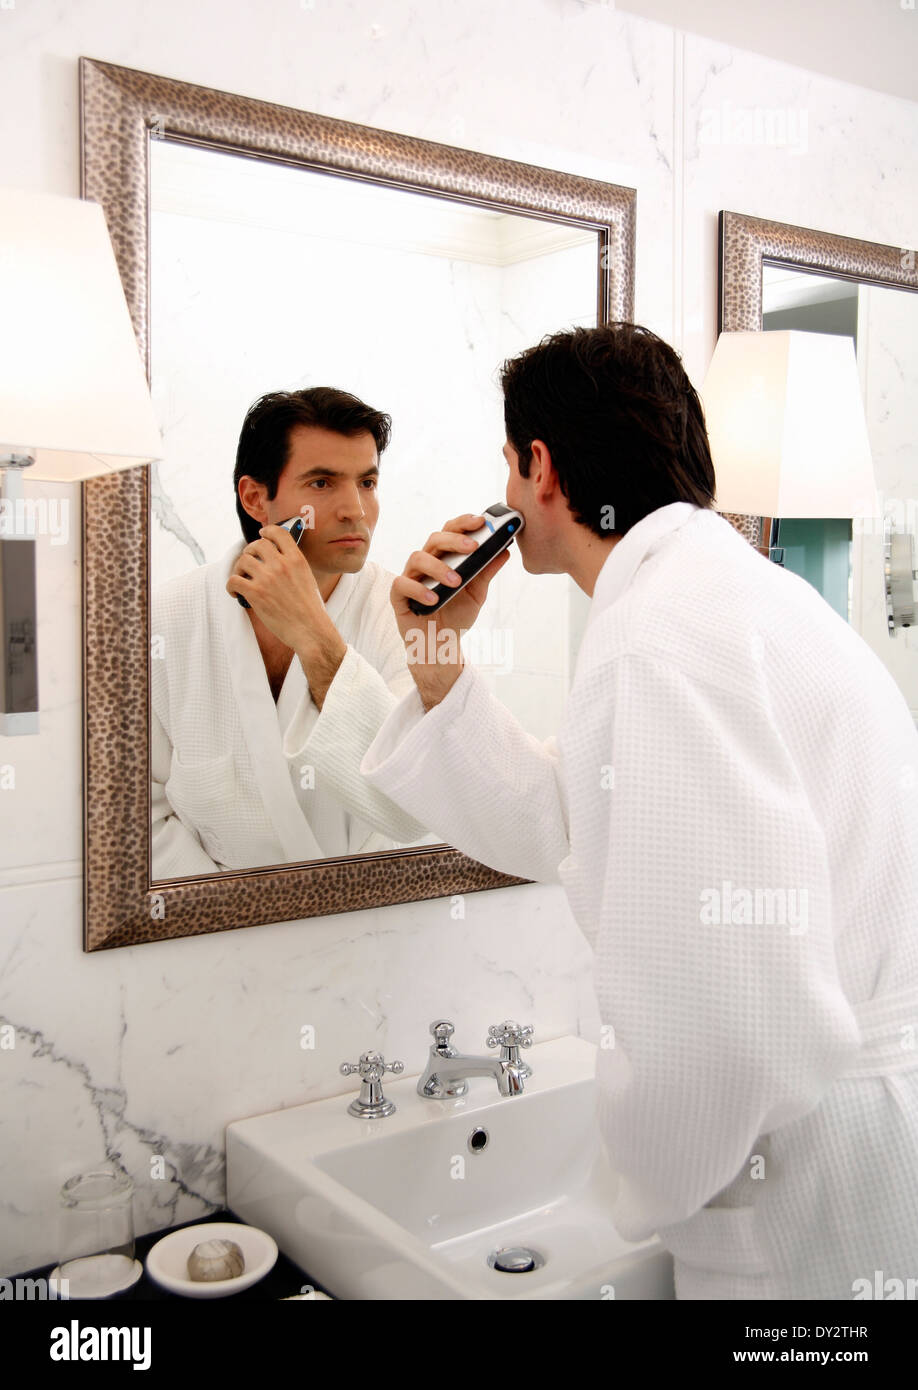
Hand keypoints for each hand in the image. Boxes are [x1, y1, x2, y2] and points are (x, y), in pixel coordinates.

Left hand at [226, 524, 327, 651]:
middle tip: (249, 562)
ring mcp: (267, 578)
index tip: (262, 535)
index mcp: (297, 560)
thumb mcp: (307, 579)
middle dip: (250, 551)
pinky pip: (233, 580)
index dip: (267, 532)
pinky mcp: (255, 593)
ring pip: (242, 561)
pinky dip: (231, 585)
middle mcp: (281, 565)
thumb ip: (293, 565)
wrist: (310, 630)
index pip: (278, 533)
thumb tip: (276, 558)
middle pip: (256, 545)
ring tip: (242, 579)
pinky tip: (235, 592)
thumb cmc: (310, 609)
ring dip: (239, 569)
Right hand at [390, 513, 510, 706]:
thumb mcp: (477, 593)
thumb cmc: (456, 616)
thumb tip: (505, 551)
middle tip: (472, 547)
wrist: (441, 645)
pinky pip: (402, 584)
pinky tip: (433, 599)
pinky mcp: (398, 595)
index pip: (450, 531)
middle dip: (454, 540)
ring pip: (417, 558)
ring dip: (438, 567)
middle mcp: (426, 562)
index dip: (463, 523)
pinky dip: (418, 589)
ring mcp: (411, 577)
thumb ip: (487, 572)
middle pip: (434, 539)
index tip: (481, 521)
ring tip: (456, 582)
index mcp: (443, 557)